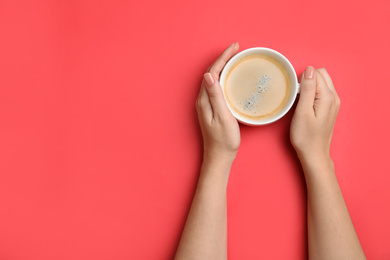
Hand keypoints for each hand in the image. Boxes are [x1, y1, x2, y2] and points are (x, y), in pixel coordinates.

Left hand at [196, 43, 239, 161]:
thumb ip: (216, 95)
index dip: (223, 57)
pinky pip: (216, 86)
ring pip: (214, 79)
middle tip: (237, 48)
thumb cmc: (224, 140)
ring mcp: (205, 104)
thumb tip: (209, 74)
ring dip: (223, 66)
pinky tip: (231, 77)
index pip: (213, 72)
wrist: (219, 156)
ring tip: (235, 58)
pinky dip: (223, 77)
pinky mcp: (210, 108)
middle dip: (223, 58)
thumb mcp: (223, 116)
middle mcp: (202, 100)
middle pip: (212, 73)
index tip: (235, 47)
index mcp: (204, 100)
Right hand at [290, 66, 339, 163]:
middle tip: (297, 95)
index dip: (302, 79)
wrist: (313, 153)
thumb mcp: (302, 111)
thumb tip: (309, 70)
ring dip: (310, 85)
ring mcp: (333, 103)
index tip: (295, 92)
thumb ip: (308, 89)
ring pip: (322, 82)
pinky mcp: (330, 108)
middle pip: (322, 75)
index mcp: (328, 97)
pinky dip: (313, 92)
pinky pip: (322, 91)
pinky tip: (305, 103)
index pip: (316, 73)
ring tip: (301, 99)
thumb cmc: (305, 136)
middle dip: (308, 79)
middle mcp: (334, 97)